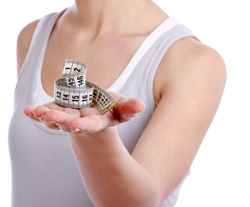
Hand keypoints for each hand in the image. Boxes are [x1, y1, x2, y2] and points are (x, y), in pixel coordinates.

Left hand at [23, 92, 144, 133]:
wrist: (95, 111)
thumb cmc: (110, 109)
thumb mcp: (121, 108)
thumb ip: (130, 108)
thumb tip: (140, 105)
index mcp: (97, 122)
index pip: (91, 125)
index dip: (84, 126)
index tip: (77, 126)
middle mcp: (80, 122)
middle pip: (69, 122)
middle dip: (60, 119)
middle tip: (48, 116)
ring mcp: (67, 118)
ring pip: (55, 118)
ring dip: (45, 116)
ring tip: (35, 111)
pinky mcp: (58, 111)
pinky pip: (46, 113)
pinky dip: (36, 114)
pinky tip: (27, 111)